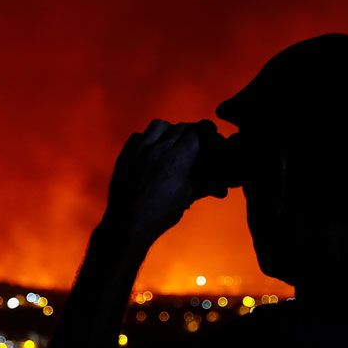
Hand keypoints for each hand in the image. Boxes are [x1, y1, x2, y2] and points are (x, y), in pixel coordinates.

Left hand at [100, 119, 204, 251]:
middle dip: (190, 132)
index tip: (210, 134)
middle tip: (194, 140)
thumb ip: (203, 186)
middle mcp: (159, 149)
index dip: (206, 131)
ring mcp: (139, 149)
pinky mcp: (125, 153)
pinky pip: (139, 135)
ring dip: (169, 130)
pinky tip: (151, 150)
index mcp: (177, 160)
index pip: (196, 132)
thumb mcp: (186, 198)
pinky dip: (148, 138)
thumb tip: (222, 188)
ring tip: (172, 142)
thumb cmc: (160, 214)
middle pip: (180, 127)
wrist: (127, 222)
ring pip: (159, 125)